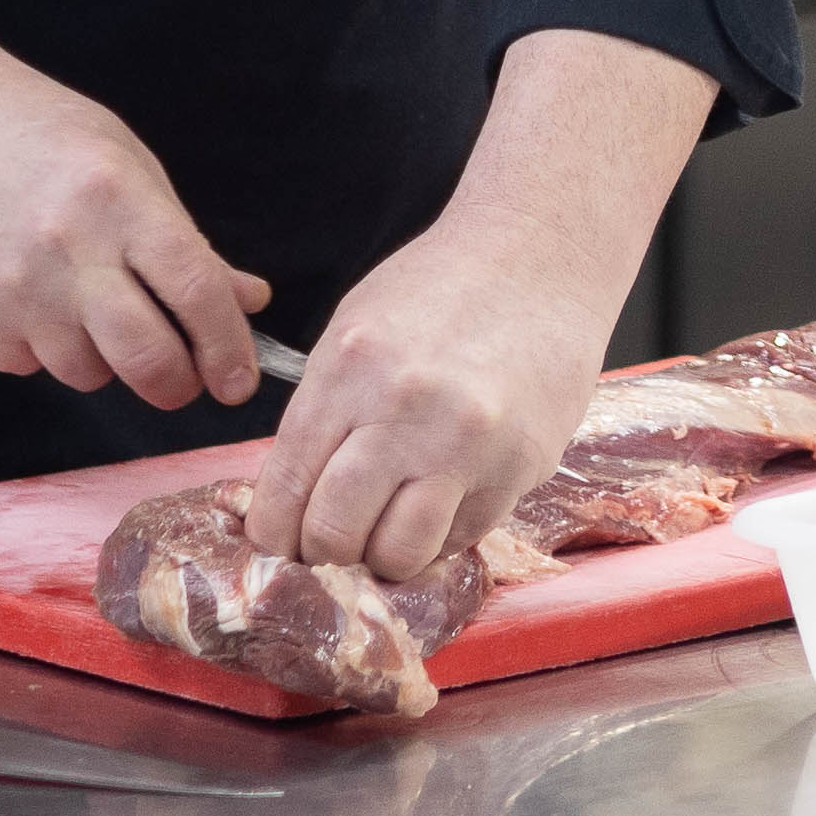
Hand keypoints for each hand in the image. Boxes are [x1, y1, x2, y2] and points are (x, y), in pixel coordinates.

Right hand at [0, 33, 271, 411]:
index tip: (239, 381)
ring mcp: (8, 291)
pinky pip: (27, 365)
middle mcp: (65, 249)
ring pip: (86, 372)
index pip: (194, 291)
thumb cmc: (33, 130)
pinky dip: (40, 347)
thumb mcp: (125, 162)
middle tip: (181, 379)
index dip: (227, 348)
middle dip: (176, 385)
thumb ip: (184, 239)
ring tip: (82, 303)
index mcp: (118, 199)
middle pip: (145, 359)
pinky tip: (25, 294)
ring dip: (101, 357)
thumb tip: (246, 300)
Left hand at [236, 206, 610, 572]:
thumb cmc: (439, 290)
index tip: (280, 545)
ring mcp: (468, 445)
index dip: (274, 535)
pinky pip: (462, 537)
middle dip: (324, 553)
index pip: (287, 488)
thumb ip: (321, 415)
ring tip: (388, 530)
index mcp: (350, 371)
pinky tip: (441, 499)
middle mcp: (406, 412)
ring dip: (386, 556)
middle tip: (332, 543)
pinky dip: (441, 534)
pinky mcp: (520, 467)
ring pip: (401, 553)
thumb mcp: (354, 333)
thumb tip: (291, 505)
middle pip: (335, 534)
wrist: (541, 259)